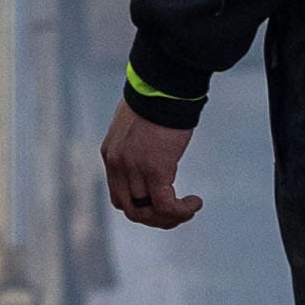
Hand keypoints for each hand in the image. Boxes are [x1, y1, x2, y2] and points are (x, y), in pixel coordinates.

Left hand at [102, 100, 202, 229]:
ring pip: (147, 212)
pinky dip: (181, 211)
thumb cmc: (156, 99)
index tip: (160, 203)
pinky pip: (165, 205)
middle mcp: (117, 164)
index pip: (118, 196)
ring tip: (189, 210)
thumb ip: (138, 145)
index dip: (139, 206)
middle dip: (154, 218)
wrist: (164, 85)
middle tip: (177, 214)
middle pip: (130, 209)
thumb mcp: (137, 125)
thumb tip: (152, 152)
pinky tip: (194, 203)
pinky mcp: (155, 169)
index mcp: (110, 154)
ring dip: (170, 217)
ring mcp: (134, 168)